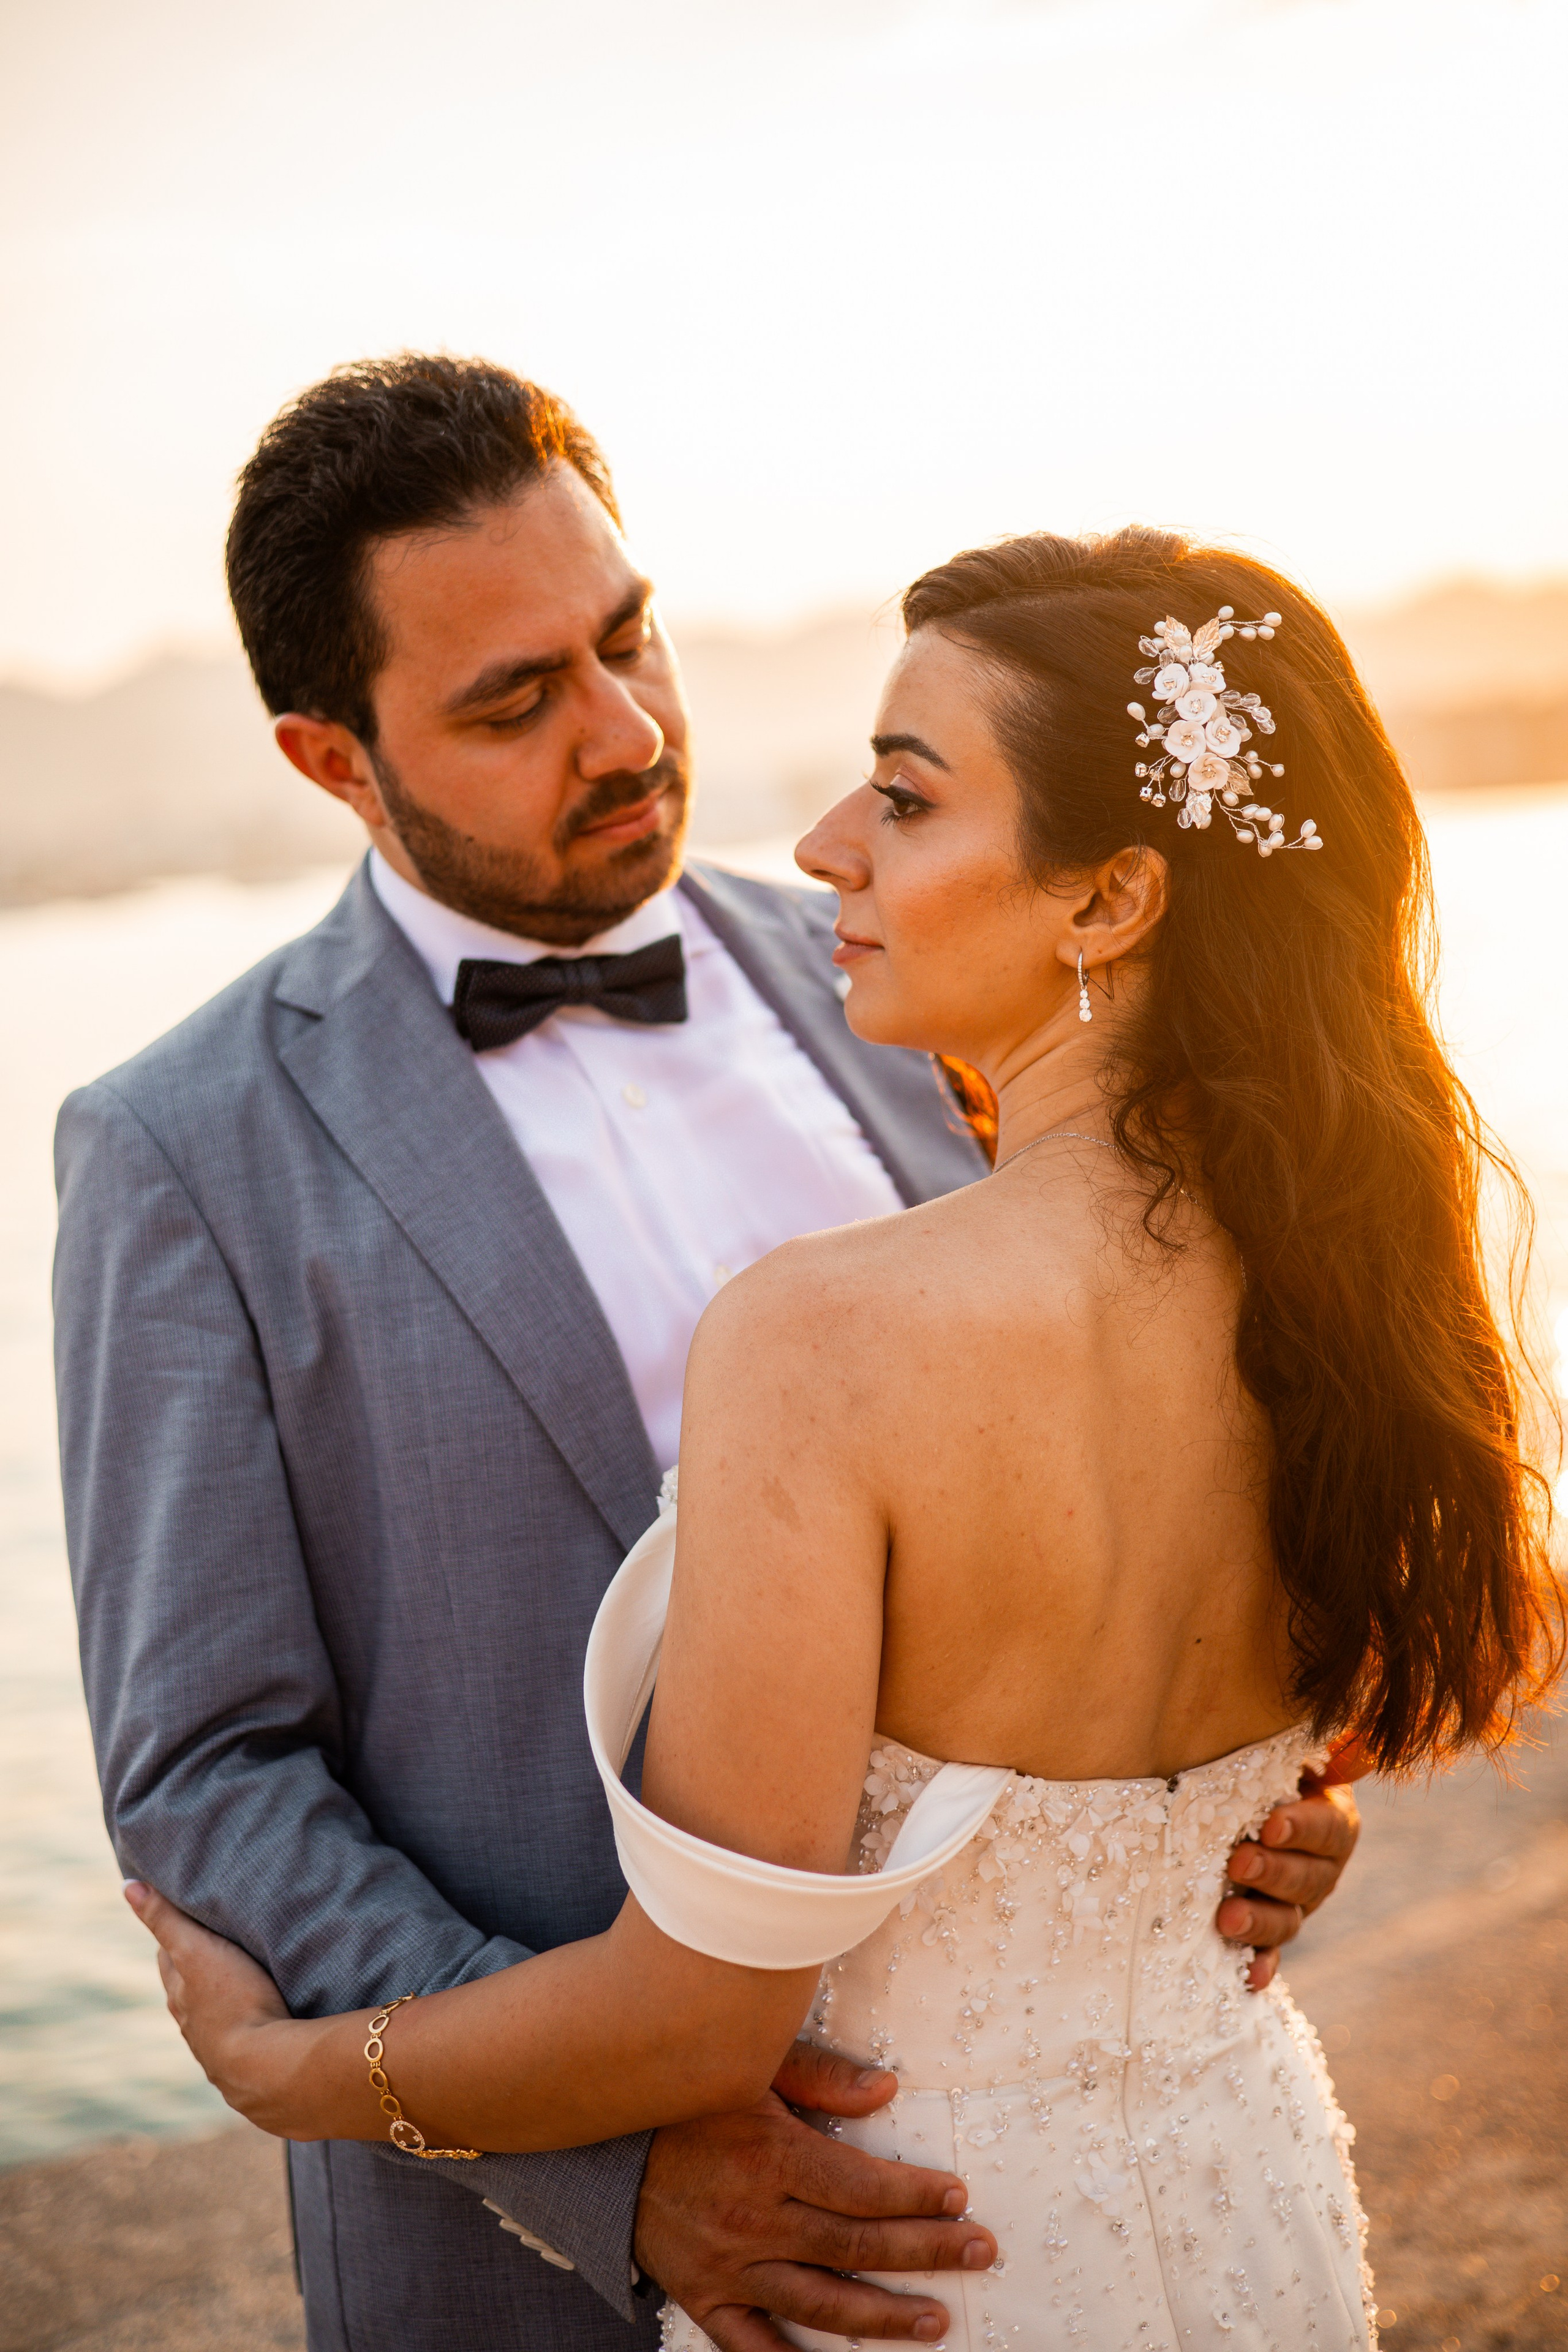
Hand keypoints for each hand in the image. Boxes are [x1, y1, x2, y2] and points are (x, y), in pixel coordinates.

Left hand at [123, 1881, 319, 2134]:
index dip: (176, 1936)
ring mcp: (217, 2048)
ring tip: (245, 1983)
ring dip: (224, 2000)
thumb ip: (165, 1919)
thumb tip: (128, 1886)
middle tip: (219, 1945)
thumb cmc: (232, 2001)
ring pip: (214, 2016)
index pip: (170, 1957)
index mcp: (180, 1993)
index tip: (188, 1917)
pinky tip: (261, 2024)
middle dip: (199, 1968)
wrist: (265, 2067)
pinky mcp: (246, 2066)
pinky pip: (242, 2039)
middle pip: (189, 1988)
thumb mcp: (196, 1950)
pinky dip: (246, 2026)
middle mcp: (192, 2023)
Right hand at [635, 2040, 995, 2347]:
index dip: (916, 2195)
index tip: (960, 2197)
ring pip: (820, 2303)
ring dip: (884, 2316)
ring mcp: (729, 2265)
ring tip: (936, 2321)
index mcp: (771, 2157)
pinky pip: (752, 2347)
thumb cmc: (687, 2094)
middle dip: (926, 2251)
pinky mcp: (704, 2297)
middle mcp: (755, 2219)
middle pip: (856, 2247)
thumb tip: (887, 2089)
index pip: (863, 2189)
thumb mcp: (750, 2065)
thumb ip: (820, 2077)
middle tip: (980, 2252)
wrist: (603, 2139)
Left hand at [1218, 1768, 1361, 1990]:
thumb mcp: (1280, 1752)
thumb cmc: (1257, 1765)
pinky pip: (1270, 1954)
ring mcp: (1298, 1904)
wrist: (1237, 1801)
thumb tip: (1342, 1740)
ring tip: (1227, 1919)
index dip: (1302, 1828)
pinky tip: (1249, 1978)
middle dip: (1274, 1873)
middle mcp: (1322, 1867)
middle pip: (1309, 1879)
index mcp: (1332, 1820)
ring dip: (1261, 1922)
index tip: (1269, 1825)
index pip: (1329, 1827)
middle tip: (1238, 1863)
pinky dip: (1260, 1966)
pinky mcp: (1271, 1930)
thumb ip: (1300, 1750)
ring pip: (1288, 1919)